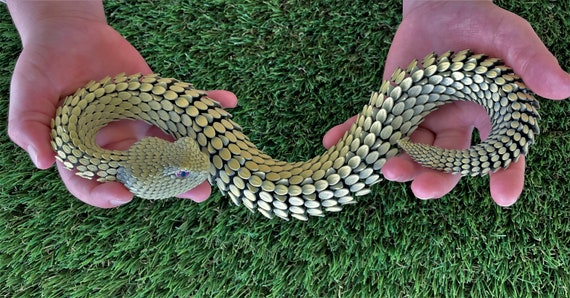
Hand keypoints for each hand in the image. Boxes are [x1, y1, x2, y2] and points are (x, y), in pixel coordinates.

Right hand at [6, 1, 236, 207]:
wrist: (70, 34)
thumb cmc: (43, 66)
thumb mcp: (29, 95)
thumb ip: (30, 127)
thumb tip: (41, 161)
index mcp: (82, 151)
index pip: (92, 182)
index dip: (106, 193)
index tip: (125, 195)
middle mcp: (114, 144)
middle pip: (142, 172)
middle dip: (169, 184)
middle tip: (196, 192)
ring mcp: (139, 125)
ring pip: (168, 146)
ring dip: (195, 155)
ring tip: (217, 164)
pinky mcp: (156, 104)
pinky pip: (182, 108)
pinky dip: (205, 105)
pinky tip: (226, 102)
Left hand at [323, 0, 569, 205]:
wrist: (442, 6)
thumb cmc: (483, 24)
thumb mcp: (511, 38)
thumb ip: (532, 63)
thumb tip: (565, 88)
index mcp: (489, 118)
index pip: (502, 154)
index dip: (505, 175)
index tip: (504, 196)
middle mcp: (455, 126)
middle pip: (447, 162)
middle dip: (437, 177)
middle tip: (421, 189)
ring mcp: (420, 119)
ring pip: (408, 151)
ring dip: (395, 162)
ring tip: (383, 168)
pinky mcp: (392, 108)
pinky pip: (371, 125)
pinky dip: (352, 133)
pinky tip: (334, 141)